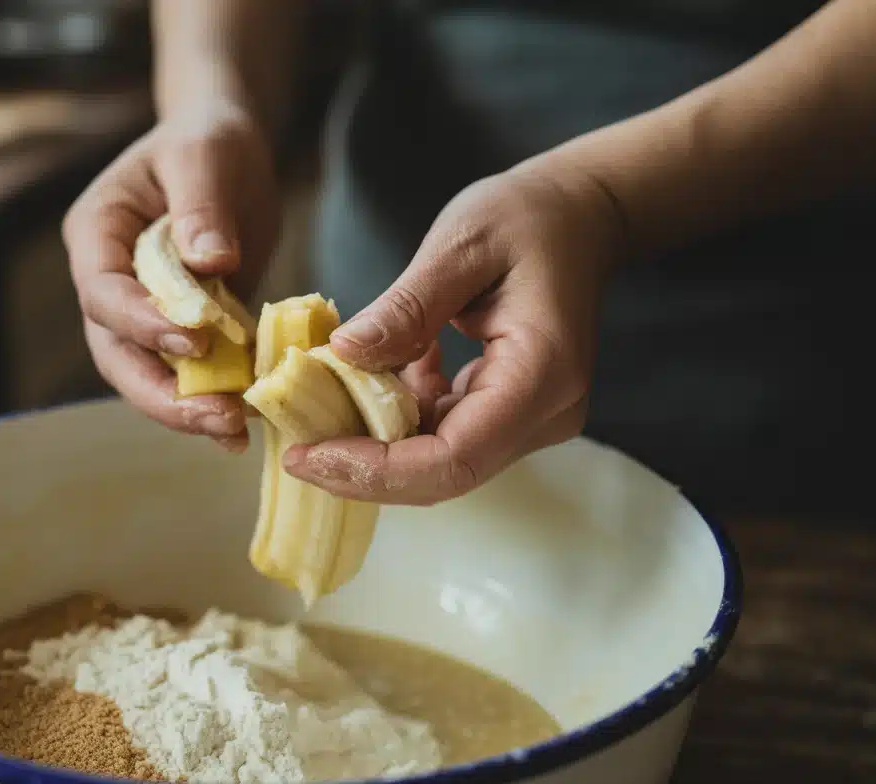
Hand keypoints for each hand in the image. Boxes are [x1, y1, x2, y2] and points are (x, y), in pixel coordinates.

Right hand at [63, 106, 277, 451]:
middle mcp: (109, 281)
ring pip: (146, 376)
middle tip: (217, 418)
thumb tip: (208, 262)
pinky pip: (187, 375)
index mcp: (97, 234)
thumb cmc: (207, 140)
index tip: (194, 342)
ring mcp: (141, 312)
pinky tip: (246, 423)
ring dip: (186, 408)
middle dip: (161, 393)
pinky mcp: (181, 331)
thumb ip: (201, 206)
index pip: (103, 292)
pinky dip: (212, 399)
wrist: (227, 150)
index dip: (141, 323)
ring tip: (234, 431)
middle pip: (116, 353)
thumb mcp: (206, 155)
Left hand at [283, 164, 628, 504]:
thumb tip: (341, 355)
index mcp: (540, 375)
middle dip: (364, 471)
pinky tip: (371, 379)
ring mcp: (531, 420)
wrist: (580, 216)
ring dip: (374, 447)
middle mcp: (544, 414)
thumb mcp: (461, 245)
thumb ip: (405, 307)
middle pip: (444, 474)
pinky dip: (397, 419)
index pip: (455, 458)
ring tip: (316, 415)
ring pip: (439, 463)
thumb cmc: (528, 217)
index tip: (309, 455)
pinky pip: (444, 436)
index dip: (377, 470)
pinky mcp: (510, 413)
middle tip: (295, 451)